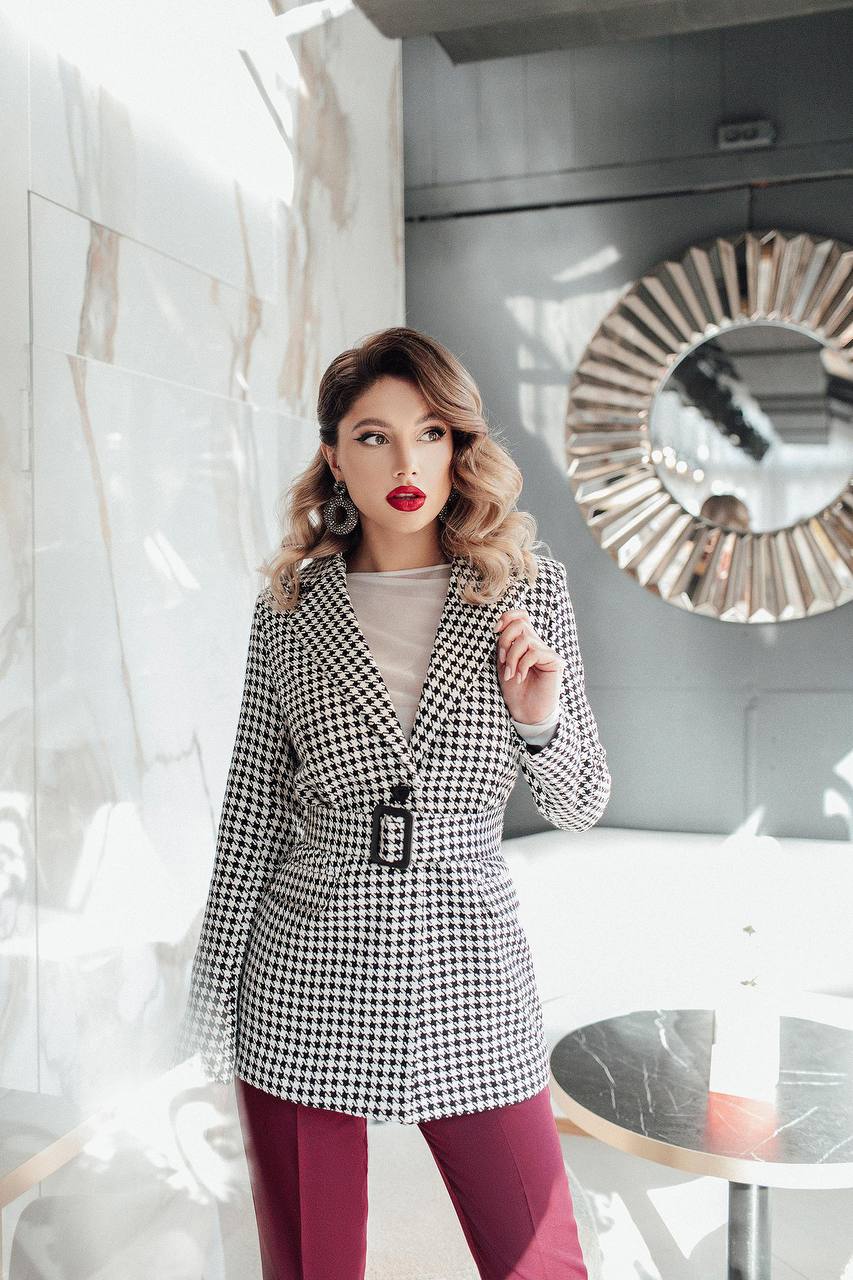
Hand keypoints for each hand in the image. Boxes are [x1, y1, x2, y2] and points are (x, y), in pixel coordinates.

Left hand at [494, 607, 563, 722]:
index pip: (521, 616)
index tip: (495, 630)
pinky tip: (521, 678)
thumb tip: (499, 626)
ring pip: (525, 639)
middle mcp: (537, 644)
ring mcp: (547, 652)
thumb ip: (503, 645)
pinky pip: (534, 652)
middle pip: (520, 624)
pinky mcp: (555, 661)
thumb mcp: (503, 664)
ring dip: (512, 657)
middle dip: (505, 641)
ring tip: (511, 674)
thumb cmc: (514, 690)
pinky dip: (523, 665)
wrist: (526, 713)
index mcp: (524, 643)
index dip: (507, 617)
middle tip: (502, 661)